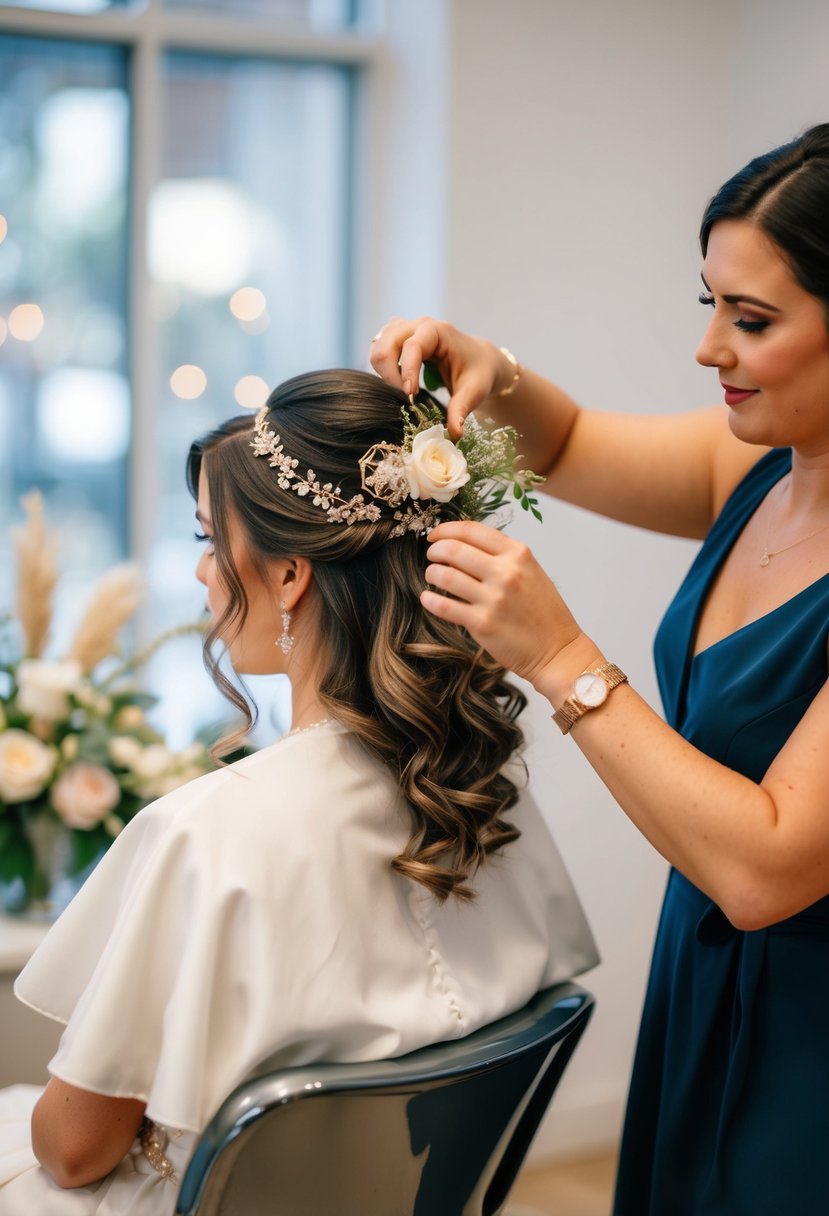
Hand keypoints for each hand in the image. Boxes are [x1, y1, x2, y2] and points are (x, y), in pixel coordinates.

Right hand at [369, 316, 515, 438]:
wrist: (479, 361)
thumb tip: (454, 434)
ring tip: (402, 390)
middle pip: (385, 344)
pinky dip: (383, 367)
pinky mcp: (398, 338)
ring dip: (384, 371)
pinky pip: (380, 349)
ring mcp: (405, 329)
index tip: (410, 396)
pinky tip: (398, 381)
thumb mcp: (474, 392)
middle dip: (389, 373)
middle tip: (405, 396)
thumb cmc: (478, 373)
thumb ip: (461, 410)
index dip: (406, 372)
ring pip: (378, 346)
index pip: (411, 346)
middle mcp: (417, 325)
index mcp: (437, 330)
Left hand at [421, 520, 592, 693]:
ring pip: (445, 576)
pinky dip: (430, 600)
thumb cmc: (544, 612)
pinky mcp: (482, 624)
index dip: (446, 529)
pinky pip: (444, 607)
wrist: (558, 650)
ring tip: (432, 576)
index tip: (435, 535)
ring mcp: (493, 598)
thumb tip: (463, 547)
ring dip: (432, 573)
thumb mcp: (531, 572)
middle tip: (432, 556)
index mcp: (518, 554)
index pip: (472, 530)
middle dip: (435, 550)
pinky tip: (428, 598)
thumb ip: (502, 557)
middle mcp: (506, 572)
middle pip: (453, 549)